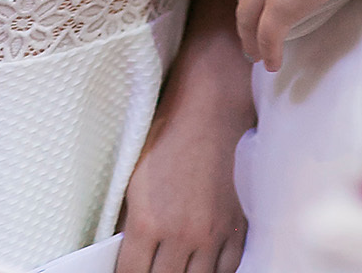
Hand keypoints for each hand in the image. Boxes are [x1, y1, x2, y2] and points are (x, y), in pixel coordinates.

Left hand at [117, 93, 248, 272]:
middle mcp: (181, 233)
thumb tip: (124, 251)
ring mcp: (212, 232)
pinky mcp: (237, 224)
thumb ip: (129, 221)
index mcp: (147, 221)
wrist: (212, 106)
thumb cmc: (170, 133)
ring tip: (178, 265)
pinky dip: (216, 272)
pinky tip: (205, 265)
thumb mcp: (135, 176)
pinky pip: (228, 269)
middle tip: (154, 266)